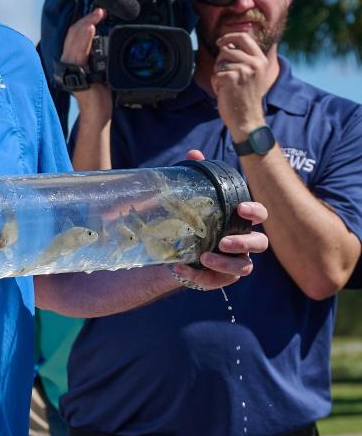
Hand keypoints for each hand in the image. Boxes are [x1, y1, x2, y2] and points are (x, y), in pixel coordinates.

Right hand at [61, 8, 110, 119]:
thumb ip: (97, 54)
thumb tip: (103, 37)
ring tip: (95, 16)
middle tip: (100, 10)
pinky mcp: (76, 73)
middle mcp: (68, 61)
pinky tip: (90, 29)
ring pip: (74, 40)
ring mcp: (70, 67)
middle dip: (87, 19)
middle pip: (73, 34)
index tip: (98, 12)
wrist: (97, 111)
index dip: (85, 21)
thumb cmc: (99, 93)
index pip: (75, 34)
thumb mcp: (100, 68)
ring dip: (86, 25)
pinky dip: (84, 39)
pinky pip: (78, 53)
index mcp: (73, 58)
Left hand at [174, 149, 268, 288]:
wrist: (174, 248)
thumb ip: (196, 175)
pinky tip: (181, 267)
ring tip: (203, 257)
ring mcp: (235, 261)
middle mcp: (243, 242)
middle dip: (244, 243)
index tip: (240, 208)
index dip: (256, 212)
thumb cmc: (192, 220)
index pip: (260, 214)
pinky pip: (217, 281)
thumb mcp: (192, 198)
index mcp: (239, 220)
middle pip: (261, 244)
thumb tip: (194, 154)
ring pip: (244, 267)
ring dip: (225, 263)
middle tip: (223, 242)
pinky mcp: (221, 277)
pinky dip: (201, 277)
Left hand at [212, 32, 268, 137]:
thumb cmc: (245, 97)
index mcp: (261, 60)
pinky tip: (225, 93)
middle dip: (220, 62)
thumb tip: (226, 43)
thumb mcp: (250, 74)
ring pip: (219, 63)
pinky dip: (216, 85)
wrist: (246, 118)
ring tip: (228, 87)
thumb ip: (243, 58)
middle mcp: (255, 63)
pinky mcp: (232, 77)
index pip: (244, 37)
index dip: (228, 37)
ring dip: (218, 76)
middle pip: (226, 50)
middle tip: (226, 77)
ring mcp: (244, 69)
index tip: (219, 42)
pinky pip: (215, 75)